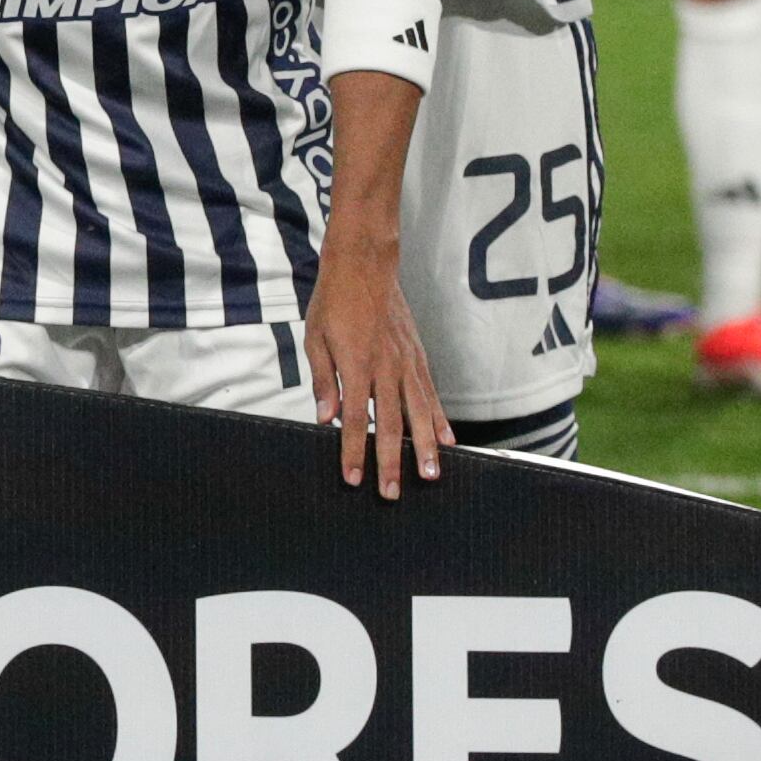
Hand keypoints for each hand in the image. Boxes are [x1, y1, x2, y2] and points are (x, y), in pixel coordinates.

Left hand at [306, 243, 447, 495]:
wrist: (364, 266)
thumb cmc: (333, 302)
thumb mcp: (315, 338)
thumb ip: (324, 379)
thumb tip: (324, 418)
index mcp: (356, 366)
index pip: (354, 420)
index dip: (353, 451)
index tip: (352, 479)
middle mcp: (387, 368)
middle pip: (392, 425)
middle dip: (391, 462)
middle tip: (393, 494)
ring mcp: (408, 363)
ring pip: (420, 414)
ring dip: (424, 448)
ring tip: (430, 477)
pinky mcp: (419, 357)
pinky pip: (431, 395)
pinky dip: (439, 420)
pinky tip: (446, 441)